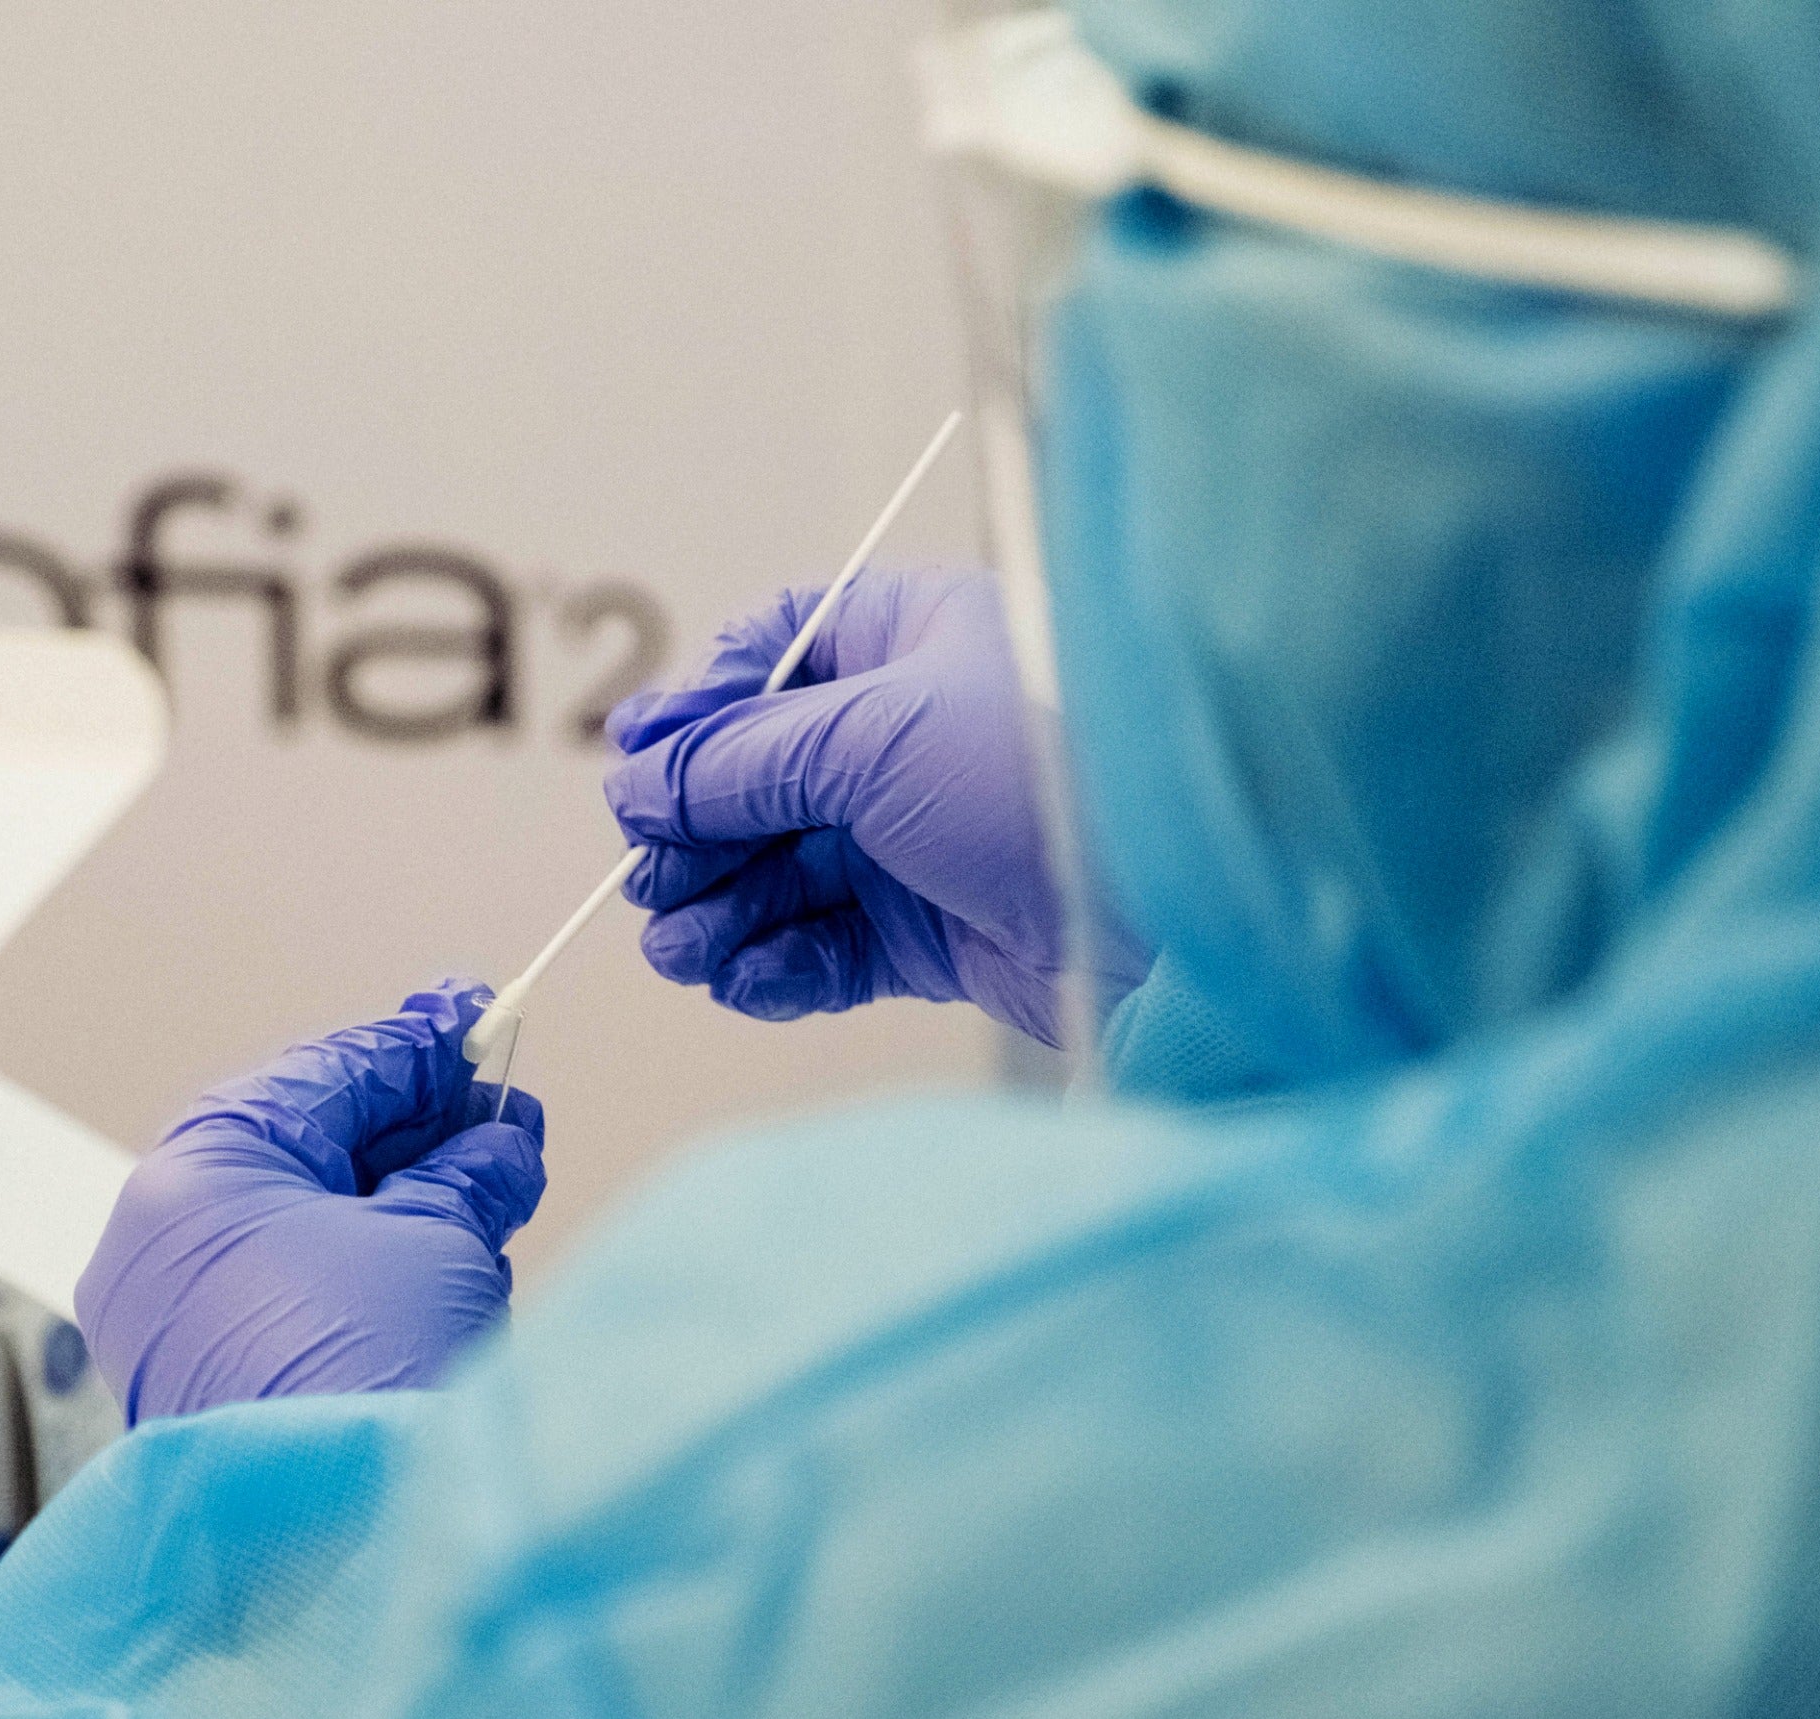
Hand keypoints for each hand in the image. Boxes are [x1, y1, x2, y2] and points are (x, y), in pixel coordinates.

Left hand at [77, 981, 547, 1422]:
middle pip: (305, 1151)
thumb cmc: (368, 1370)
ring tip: (500, 1176)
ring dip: (405, 1197)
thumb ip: (466, 1172)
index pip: (316, 1079)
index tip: (476, 1019)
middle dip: (417, 1129)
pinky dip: (371, 1266)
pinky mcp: (214, 1386)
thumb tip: (496, 1144)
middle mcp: (163, 1245)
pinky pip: (296, 1292)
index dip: (411, 1049)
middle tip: (506, 1106)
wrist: (339, 1543)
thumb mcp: (436, 1239)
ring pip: (304, 1225)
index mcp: (191, 1178)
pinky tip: (452, 1250)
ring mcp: (179, 1323)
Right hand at [603, 567, 1146, 1045]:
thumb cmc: (1050, 782)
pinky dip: (780, 965)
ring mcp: (926, 835)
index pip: (775, 652)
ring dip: (723, 911)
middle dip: (699, 834)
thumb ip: (739, 759)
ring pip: (788, 869)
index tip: (638, 768)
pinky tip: (747, 980)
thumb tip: (638, 782)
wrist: (1181, 916)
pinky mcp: (939, 929)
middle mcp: (917, 731)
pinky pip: (831, 944)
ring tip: (681, 949)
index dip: (698, 711)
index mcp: (916, 638)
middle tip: (650, 882)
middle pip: (763, 775)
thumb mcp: (869, 739)